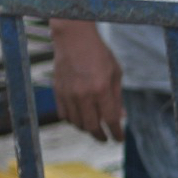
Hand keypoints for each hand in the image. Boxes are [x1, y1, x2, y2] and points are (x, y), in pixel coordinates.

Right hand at [50, 19, 123, 141]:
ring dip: (86, 129)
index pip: (110, 120)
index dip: (116, 133)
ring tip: (93, 128)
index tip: (119, 139)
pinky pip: (63, 115)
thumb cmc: (99, 54)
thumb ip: (117, 97)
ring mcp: (68, 93)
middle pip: (92, 127)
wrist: (74, 38)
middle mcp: (83, 94)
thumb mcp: (116, 74)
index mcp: (101, 89)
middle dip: (101, 136)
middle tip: (106, 138)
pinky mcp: (57, 90)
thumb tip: (120, 117)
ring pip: (77, 123)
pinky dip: (72, 121)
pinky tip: (79, 119)